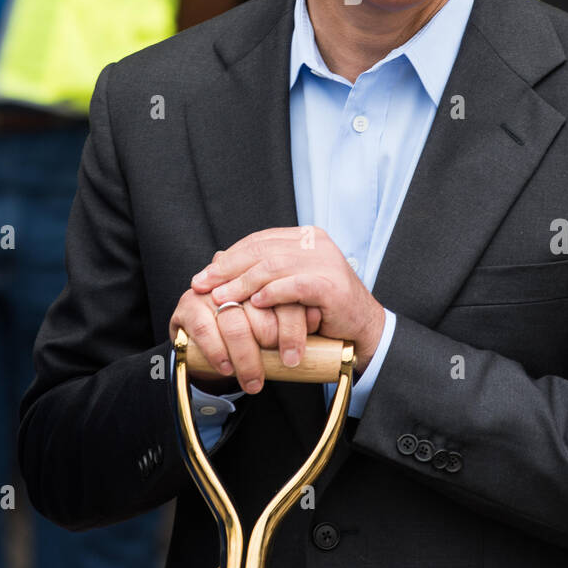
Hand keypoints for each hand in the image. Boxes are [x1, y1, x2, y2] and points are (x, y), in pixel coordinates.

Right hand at [169, 285, 320, 393]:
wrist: (214, 351)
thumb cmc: (256, 336)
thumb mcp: (281, 324)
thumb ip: (297, 315)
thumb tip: (318, 315)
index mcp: (261, 271)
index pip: (281, 287)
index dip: (294, 318)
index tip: (305, 343)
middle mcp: (234, 275)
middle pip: (259, 302)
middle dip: (274, 336)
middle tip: (287, 362)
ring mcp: (209, 289)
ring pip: (233, 319)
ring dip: (246, 355)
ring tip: (255, 381)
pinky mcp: (187, 305)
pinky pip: (204, 328)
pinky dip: (218, 351)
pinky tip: (227, 368)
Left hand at [191, 227, 385, 372]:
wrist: (363, 329)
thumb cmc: (321, 309)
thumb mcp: (289, 285)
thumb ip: (264, 271)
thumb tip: (218, 262)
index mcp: (305, 238)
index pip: (259, 240)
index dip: (229, 257)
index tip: (204, 275)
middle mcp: (316, 243)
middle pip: (262, 250)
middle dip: (228, 269)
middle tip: (203, 285)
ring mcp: (326, 262)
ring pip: (274, 266)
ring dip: (243, 283)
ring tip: (222, 298)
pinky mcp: (332, 285)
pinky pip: (296, 285)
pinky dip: (273, 293)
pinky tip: (255, 302)